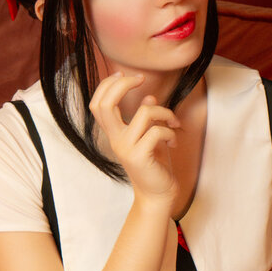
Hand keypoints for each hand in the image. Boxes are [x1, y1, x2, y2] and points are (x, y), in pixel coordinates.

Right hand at [89, 71, 180, 204]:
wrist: (159, 195)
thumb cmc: (155, 165)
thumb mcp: (150, 137)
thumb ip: (146, 118)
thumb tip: (149, 97)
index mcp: (114, 134)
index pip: (97, 104)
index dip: (107, 85)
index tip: (125, 75)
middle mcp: (115, 140)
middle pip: (105, 104)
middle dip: (123, 84)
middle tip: (141, 79)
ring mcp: (126, 149)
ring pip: (144, 112)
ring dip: (164, 112)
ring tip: (173, 123)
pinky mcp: (140, 156)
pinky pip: (157, 131)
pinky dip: (170, 132)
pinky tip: (173, 142)